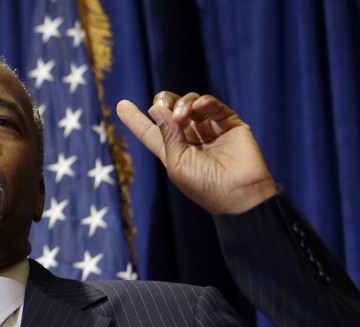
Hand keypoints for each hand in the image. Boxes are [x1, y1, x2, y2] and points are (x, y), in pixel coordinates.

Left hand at [116, 92, 277, 213]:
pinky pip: (213, 105)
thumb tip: (156, 108)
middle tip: (162, 106)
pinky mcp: (229, 123)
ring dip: (182, 104)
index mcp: (172, 152)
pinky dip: (204, 102)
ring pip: (190, 103)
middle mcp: (189, 139)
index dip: (135, 119)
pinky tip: (198, 108)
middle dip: (164, 101)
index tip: (121, 105)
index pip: (150, 132)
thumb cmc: (204, 185)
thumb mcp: (177, 162)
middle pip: (170, 109)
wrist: (239, 192)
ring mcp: (209, 129)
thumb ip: (168, 135)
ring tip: (182, 116)